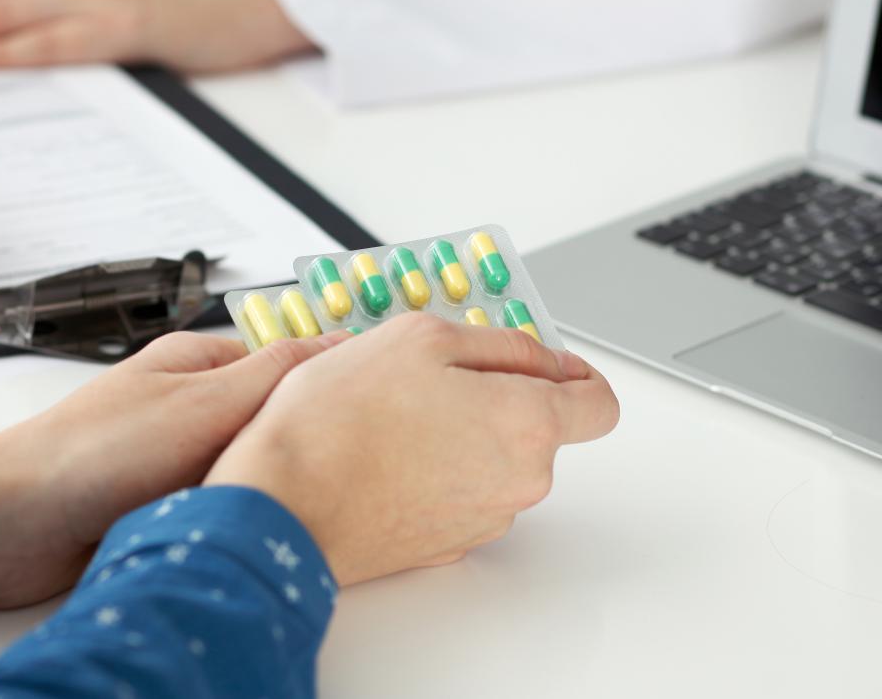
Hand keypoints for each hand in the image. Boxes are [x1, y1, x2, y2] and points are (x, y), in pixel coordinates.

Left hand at [0, 330, 350, 608]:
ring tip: (290, 498)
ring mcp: (170, 456)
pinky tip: (246, 524)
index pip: (284, 361)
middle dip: (296, 441)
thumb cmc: (94, 451)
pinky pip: (215, 503)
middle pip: (268, 417)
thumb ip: (275, 373)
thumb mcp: (204, 400)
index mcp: (195, 362)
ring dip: (259, 482)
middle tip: (342, 464)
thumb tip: (339, 343)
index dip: (327, 379)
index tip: (373, 399)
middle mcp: (185, 405)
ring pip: (244, 465)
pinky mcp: (157, 504)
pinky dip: (229, 512)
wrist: (14, 523)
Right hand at [206, 314, 619, 585]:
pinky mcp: (446, 545)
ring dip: (464, 435)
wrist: (281, 505)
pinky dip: (436, 471)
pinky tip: (387, 455)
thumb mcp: (421, 337)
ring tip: (397, 417)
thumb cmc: (340, 420)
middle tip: (433, 377)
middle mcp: (520, 481)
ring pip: (496, 461)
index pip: (600, 403)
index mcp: (528, 423)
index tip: (547, 362)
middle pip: (540, 429)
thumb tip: (542, 358)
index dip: (577, 374)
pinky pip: (460, 494)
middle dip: (500, 398)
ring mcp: (484, 519)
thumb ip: (500, 344)